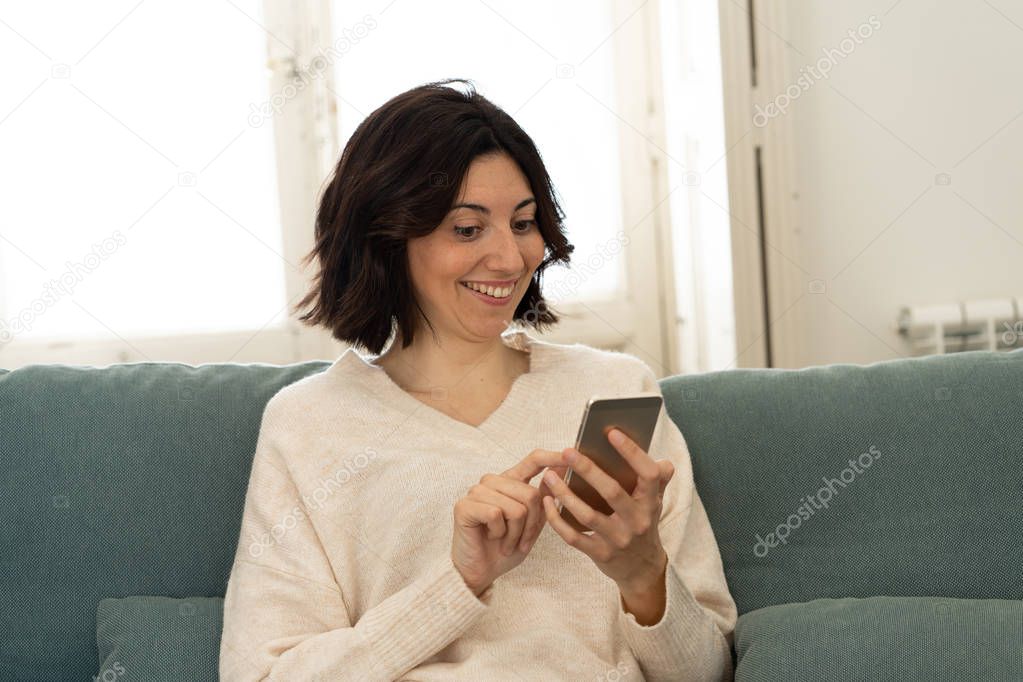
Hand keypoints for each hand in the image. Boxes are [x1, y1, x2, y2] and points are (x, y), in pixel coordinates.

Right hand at [451, 448, 566, 595]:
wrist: (482, 573)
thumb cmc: (506, 549)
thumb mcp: (533, 524)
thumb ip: (545, 498)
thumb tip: (563, 470)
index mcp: (511, 482)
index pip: (534, 460)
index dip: (553, 457)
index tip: (572, 455)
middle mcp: (493, 482)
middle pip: (531, 494)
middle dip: (533, 525)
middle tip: (522, 541)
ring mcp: (476, 492)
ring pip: (516, 507)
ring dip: (516, 533)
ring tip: (507, 542)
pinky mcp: (464, 506)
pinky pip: (496, 515)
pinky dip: (500, 534)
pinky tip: (491, 538)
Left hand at [540, 428, 674, 593]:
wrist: (642, 569)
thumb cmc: (643, 524)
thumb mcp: (655, 503)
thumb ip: (658, 481)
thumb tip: (665, 462)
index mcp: (651, 503)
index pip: (648, 474)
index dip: (632, 453)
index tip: (612, 433)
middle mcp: (637, 522)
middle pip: (612, 492)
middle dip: (588, 470)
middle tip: (568, 451)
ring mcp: (618, 540)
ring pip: (588, 515)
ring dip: (565, 494)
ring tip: (549, 475)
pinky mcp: (600, 554)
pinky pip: (574, 537)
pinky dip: (557, 519)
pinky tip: (547, 501)